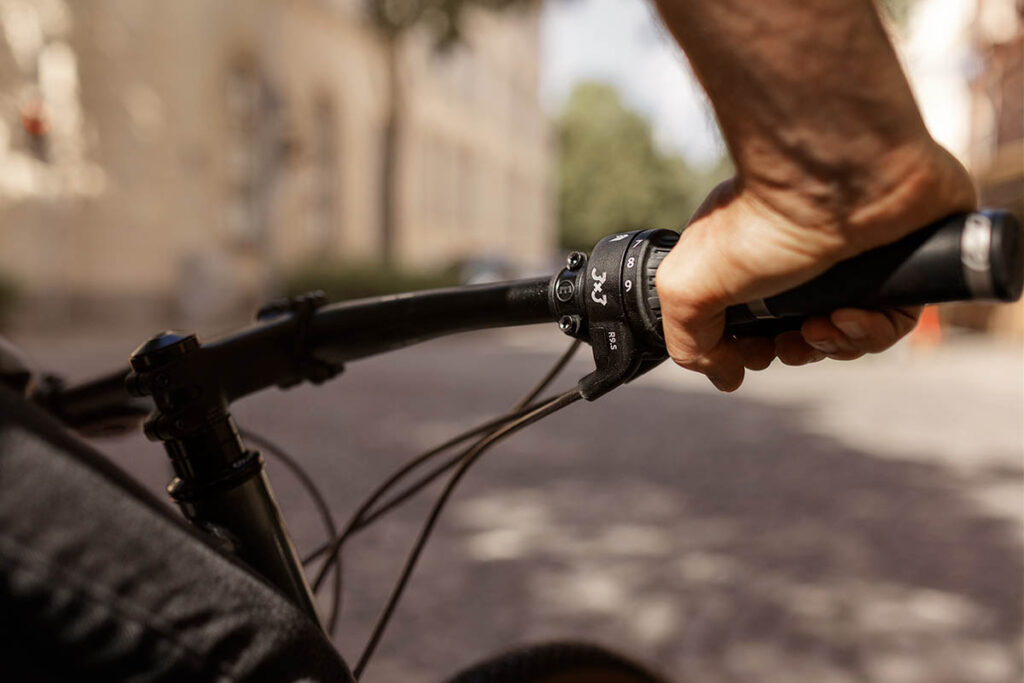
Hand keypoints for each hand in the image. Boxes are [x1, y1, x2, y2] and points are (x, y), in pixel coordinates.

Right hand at [655, 142, 976, 391]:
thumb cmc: (760, 223)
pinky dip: (870, 332)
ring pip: (849, 336)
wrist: (837, 183)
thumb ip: (688, 341)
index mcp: (752, 260)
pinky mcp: (902, 268)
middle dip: (793, 352)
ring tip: (820, 326)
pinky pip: (892, 323)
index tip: (750, 354)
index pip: (754, 322)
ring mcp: (854, 265)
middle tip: (786, 342)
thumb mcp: (687, 287)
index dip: (751, 350)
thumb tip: (724, 376)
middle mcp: (802, 260)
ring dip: (831, 346)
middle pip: (803, 334)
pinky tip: (851, 314)